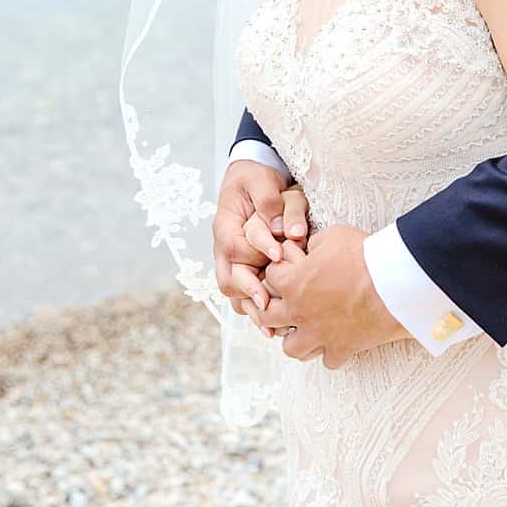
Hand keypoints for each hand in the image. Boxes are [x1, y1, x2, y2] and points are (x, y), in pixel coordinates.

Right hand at [213, 162, 306, 315]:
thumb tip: (282, 230)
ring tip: (270, 326)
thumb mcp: (262, 180)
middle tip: (268, 304)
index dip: (255, 252)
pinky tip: (272, 326)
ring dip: (251, 309)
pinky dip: (255, 311)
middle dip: (248, 292)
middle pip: (227, 277)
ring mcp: (231, 262)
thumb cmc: (255, 179)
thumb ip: (270, 201)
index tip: (278, 256)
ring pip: (234, 292)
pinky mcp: (243, 269)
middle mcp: (224, 247)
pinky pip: (243, 295)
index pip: (234, 246)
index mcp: (225, 225)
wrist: (249, 179)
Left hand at [251, 225, 410, 368]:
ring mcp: (319, 334)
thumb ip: (314, 244)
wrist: (395, 282)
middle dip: (273, 308)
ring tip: (306, 329)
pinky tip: (336, 340)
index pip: (269, 277)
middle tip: (286, 302)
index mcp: (293, 284)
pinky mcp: (342, 348)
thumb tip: (310, 250)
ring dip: (296, 338)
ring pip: (292, 349)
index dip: (278, 269)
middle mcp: (300, 313)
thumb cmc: (365, 255)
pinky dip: (330, 352)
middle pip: (268, 318)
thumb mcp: (334, 235)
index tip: (290, 267)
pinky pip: (328, 361)